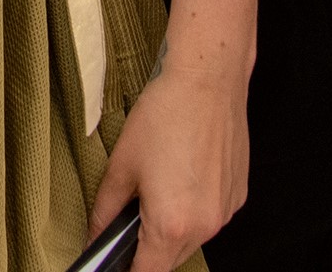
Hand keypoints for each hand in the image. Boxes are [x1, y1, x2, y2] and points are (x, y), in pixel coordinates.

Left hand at [88, 61, 249, 269]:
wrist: (207, 79)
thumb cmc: (166, 114)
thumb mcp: (121, 165)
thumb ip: (103, 211)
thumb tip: (94, 235)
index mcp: (171, 224)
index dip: (127, 270)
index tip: (117, 262)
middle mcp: (204, 225)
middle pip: (170, 260)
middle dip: (148, 246)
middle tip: (134, 214)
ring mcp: (225, 212)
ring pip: (193, 239)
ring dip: (173, 227)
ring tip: (161, 186)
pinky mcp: (237, 195)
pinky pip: (211, 217)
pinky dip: (195, 209)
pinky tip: (183, 176)